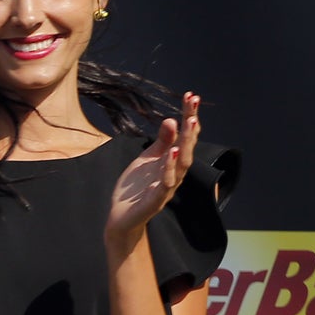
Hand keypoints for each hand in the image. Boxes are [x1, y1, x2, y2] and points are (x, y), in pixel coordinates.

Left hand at [106, 93, 200, 240]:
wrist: (121, 218)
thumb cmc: (137, 188)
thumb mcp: (148, 158)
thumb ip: (161, 142)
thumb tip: (171, 119)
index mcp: (173, 162)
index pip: (185, 137)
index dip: (189, 117)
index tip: (192, 96)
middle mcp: (175, 174)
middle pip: (188, 148)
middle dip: (191, 128)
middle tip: (193, 107)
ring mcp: (167, 188)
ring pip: (182, 165)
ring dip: (186, 144)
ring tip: (188, 123)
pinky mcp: (155, 201)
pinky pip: (166, 184)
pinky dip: (169, 169)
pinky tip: (171, 154)